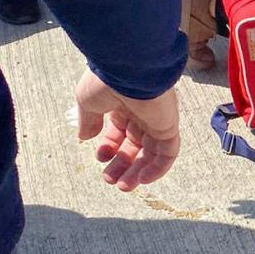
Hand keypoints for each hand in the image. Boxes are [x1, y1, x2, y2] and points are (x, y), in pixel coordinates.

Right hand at [74, 69, 179, 189]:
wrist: (129, 67)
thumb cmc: (106, 80)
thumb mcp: (88, 102)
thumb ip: (88, 121)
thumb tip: (85, 138)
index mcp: (122, 105)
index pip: (118, 133)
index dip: (109, 148)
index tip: (100, 157)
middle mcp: (141, 113)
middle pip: (134, 146)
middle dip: (122, 165)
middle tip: (110, 180)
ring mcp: (157, 120)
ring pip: (150, 153)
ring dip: (137, 172)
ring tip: (123, 186)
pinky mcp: (169, 126)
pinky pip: (168, 153)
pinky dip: (157, 168)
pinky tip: (142, 179)